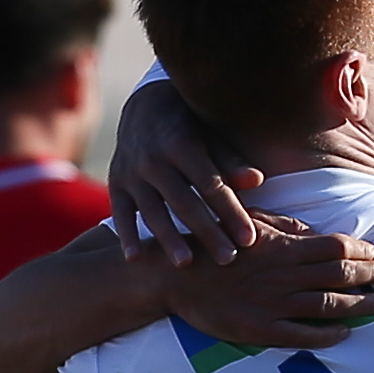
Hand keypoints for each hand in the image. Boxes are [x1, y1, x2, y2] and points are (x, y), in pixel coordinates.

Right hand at [113, 78, 265, 265]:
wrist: (144, 107)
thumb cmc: (191, 125)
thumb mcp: (210, 134)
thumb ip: (230, 160)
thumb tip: (256, 180)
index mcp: (182, 144)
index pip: (211, 185)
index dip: (231, 212)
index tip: (249, 238)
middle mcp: (153, 159)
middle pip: (184, 202)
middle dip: (207, 232)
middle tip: (228, 260)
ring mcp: (131, 172)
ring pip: (153, 211)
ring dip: (168, 239)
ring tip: (186, 265)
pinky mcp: (117, 183)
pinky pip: (120, 212)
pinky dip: (126, 235)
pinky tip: (136, 259)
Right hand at [164, 212, 373, 348]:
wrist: (173, 275)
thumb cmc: (213, 244)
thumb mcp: (248, 222)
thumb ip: (285, 226)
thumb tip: (316, 231)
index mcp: (282, 246)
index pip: (336, 247)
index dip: (364, 251)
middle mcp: (283, 274)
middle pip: (341, 274)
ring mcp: (272, 303)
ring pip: (329, 304)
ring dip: (361, 305)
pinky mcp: (259, 329)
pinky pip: (302, 335)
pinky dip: (327, 335)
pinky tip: (345, 334)